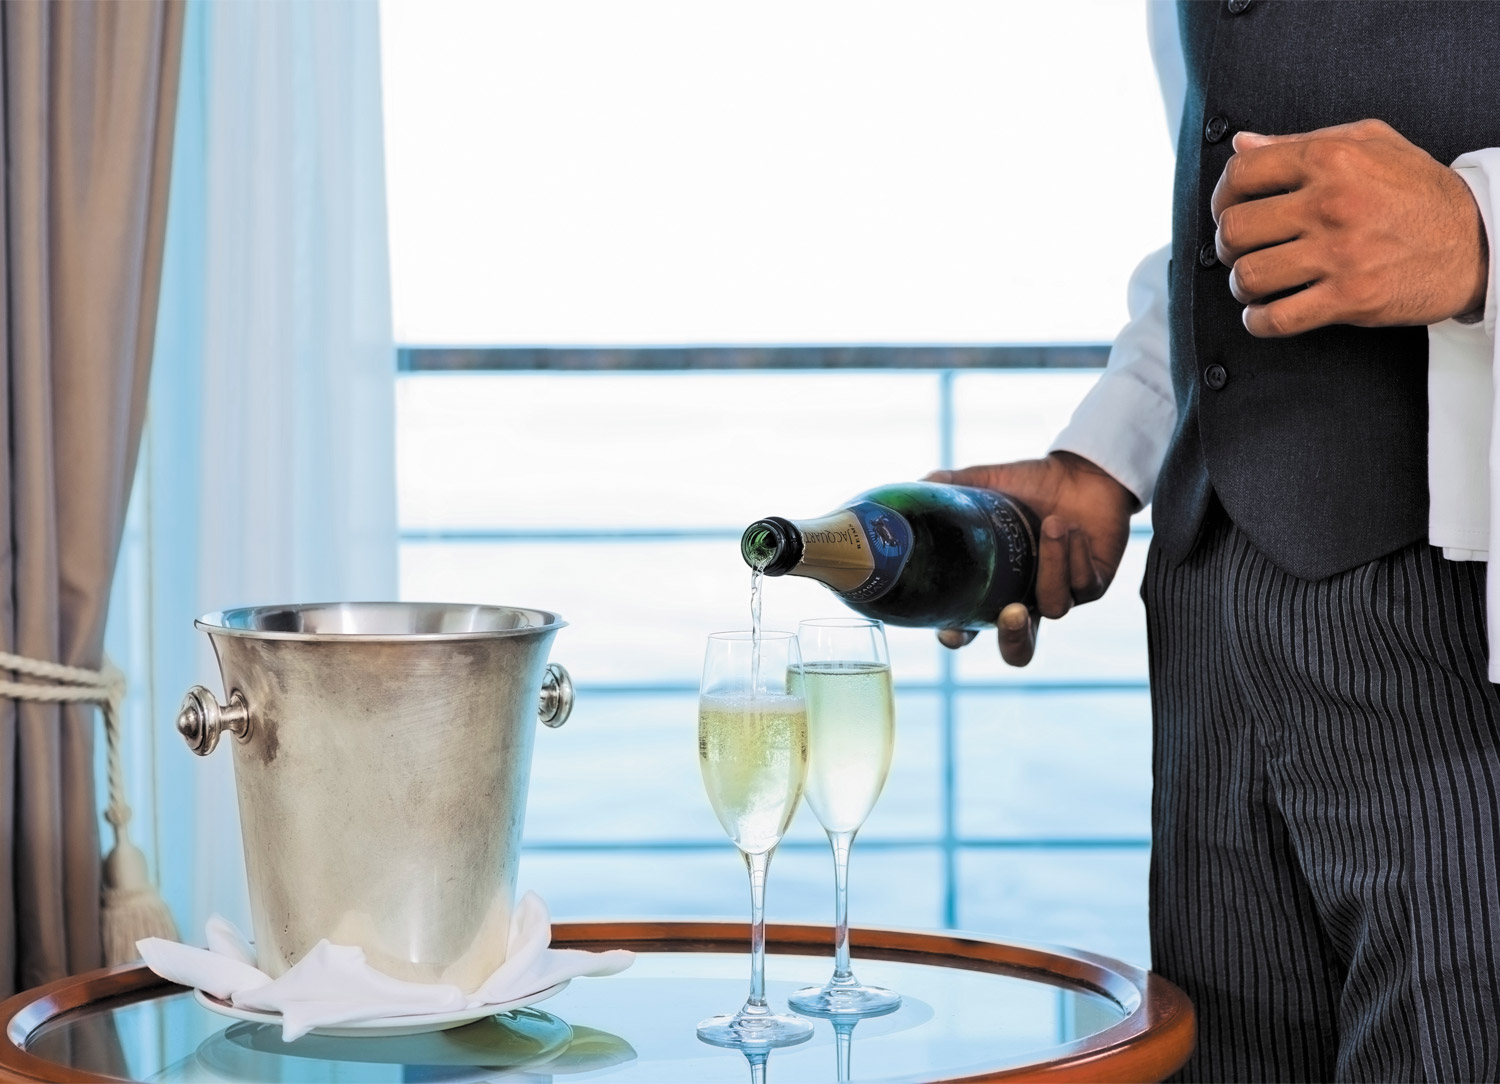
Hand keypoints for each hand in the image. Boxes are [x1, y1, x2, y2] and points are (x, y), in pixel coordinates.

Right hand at [924, 452, 1136, 666]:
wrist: (1082, 470)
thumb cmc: (1031, 481)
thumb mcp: (986, 481)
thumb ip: (950, 486)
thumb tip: (917, 484)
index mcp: (994, 585)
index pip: (970, 626)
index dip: (958, 637)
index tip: (951, 633)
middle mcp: (1025, 598)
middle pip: (1019, 650)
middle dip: (1013, 639)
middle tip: (1012, 614)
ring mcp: (1060, 594)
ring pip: (1054, 606)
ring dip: (1051, 565)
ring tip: (1052, 523)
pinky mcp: (1093, 585)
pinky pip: (1084, 585)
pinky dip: (1074, 554)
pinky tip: (1071, 528)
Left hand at [1211, 118, 1487, 336]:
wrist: (1478, 240)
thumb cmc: (1420, 190)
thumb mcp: (1371, 143)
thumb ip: (1301, 141)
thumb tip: (1243, 143)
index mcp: (1330, 159)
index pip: (1242, 174)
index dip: (1223, 196)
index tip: (1228, 210)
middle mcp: (1330, 203)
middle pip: (1235, 229)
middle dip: (1228, 245)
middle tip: (1242, 250)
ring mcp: (1339, 253)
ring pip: (1249, 276)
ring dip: (1243, 285)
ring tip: (1257, 282)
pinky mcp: (1349, 297)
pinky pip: (1277, 319)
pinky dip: (1258, 322)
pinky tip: (1264, 314)